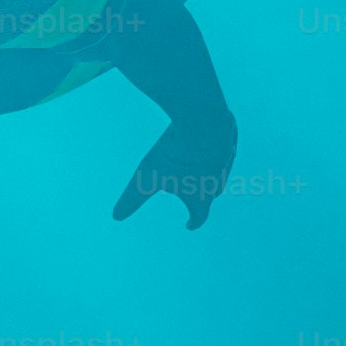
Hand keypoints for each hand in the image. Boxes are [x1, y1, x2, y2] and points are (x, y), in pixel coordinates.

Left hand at [112, 113, 236, 227]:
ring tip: (193, 168)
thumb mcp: (145, 178)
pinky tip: (203, 143)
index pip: (200, 216)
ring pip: (218, 170)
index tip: (188, 225)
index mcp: (203, 196)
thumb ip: (132, 199)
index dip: (194, 222)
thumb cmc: (173, 154)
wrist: (203, 120)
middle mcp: (219, 180)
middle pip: (212, 194)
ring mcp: (227, 158)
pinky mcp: (229, 138)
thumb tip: (116, 217)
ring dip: (207, 172)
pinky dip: (212, 150)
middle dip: (201, 197)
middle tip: (190, 196)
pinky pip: (222, 147)